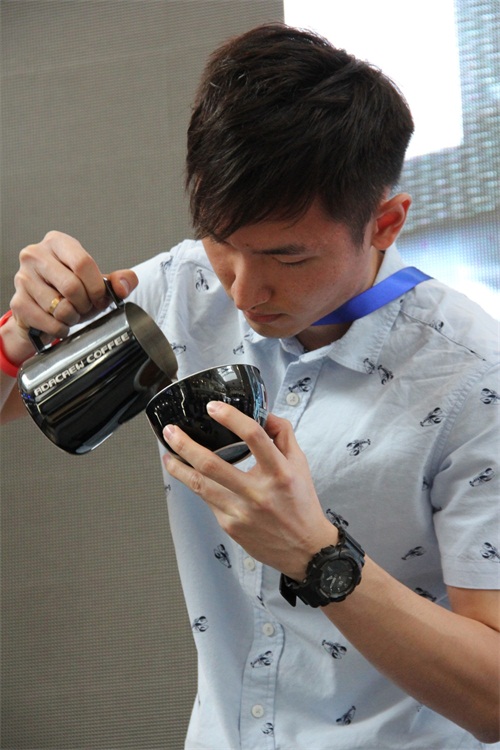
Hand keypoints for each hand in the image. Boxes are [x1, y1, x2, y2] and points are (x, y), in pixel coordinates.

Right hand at [7, 230, 137, 360]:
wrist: (42, 311)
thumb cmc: (69, 292)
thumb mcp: (96, 282)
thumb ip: (118, 281)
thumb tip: (123, 285)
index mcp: (58, 243)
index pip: (83, 263)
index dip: (96, 287)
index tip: (100, 299)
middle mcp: (35, 255)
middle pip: (72, 286)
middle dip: (85, 304)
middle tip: (85, 308)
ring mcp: (23, 278)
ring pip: (59, 307)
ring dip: (73, 318)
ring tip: (72, 314)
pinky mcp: (18, 302)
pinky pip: (48, 322)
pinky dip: (60, 328)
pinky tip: (60, 323)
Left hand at [162, 401, 336, 579]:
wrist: (304, 549)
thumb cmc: (301, 505)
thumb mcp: (300, 464)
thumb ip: (283, 435)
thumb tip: (265, 414)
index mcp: (279, 472)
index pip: (253, 437)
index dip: (231, 418)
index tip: (213, 408)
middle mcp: (258, 493)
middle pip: (212, 465)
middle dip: (185, 445)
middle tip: (171, 431)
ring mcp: (241, 511)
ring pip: (199, 486)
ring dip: (178, 467)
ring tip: (167, 453)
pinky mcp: (230, 526)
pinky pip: (207, 501)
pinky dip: (195, 486)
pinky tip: (187, 476)